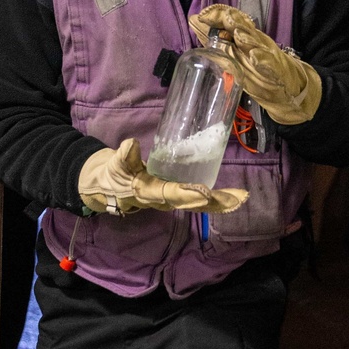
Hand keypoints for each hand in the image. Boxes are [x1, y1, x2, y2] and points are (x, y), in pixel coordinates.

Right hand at [78, 138, 247, 216]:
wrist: (107, 189)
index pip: (172, 193)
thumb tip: (130, 144)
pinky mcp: (175, 195)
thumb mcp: (114, 164)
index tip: (205, 191)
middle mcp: (164, 200)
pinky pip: (197, 200)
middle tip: (239, 197)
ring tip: (241, 197)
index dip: (188, 193)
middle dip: (216, 202)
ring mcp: (171, 200)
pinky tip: (230, 196)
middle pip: (193, 203)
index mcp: (150, 192)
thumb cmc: (113, 175)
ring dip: (220, 202)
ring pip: (198, 203)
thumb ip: (123, 156)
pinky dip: (214, 199)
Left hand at [189, 4, 321, 125]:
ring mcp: (267, 55)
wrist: (288, 88)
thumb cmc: (258, 71)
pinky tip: (255, 57)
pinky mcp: (276, 70)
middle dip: (232, 21)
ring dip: (247, 38)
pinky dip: (262, 60)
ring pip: (256, 43)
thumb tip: (194, 21)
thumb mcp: (236, 55)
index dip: (218, 15)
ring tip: (237, 34)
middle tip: (221, 17)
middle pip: (244, 27)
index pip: (232, 20)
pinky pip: (269, 64)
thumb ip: (216, 39)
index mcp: (245, 36)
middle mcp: (256, 41)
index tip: (202, 15)